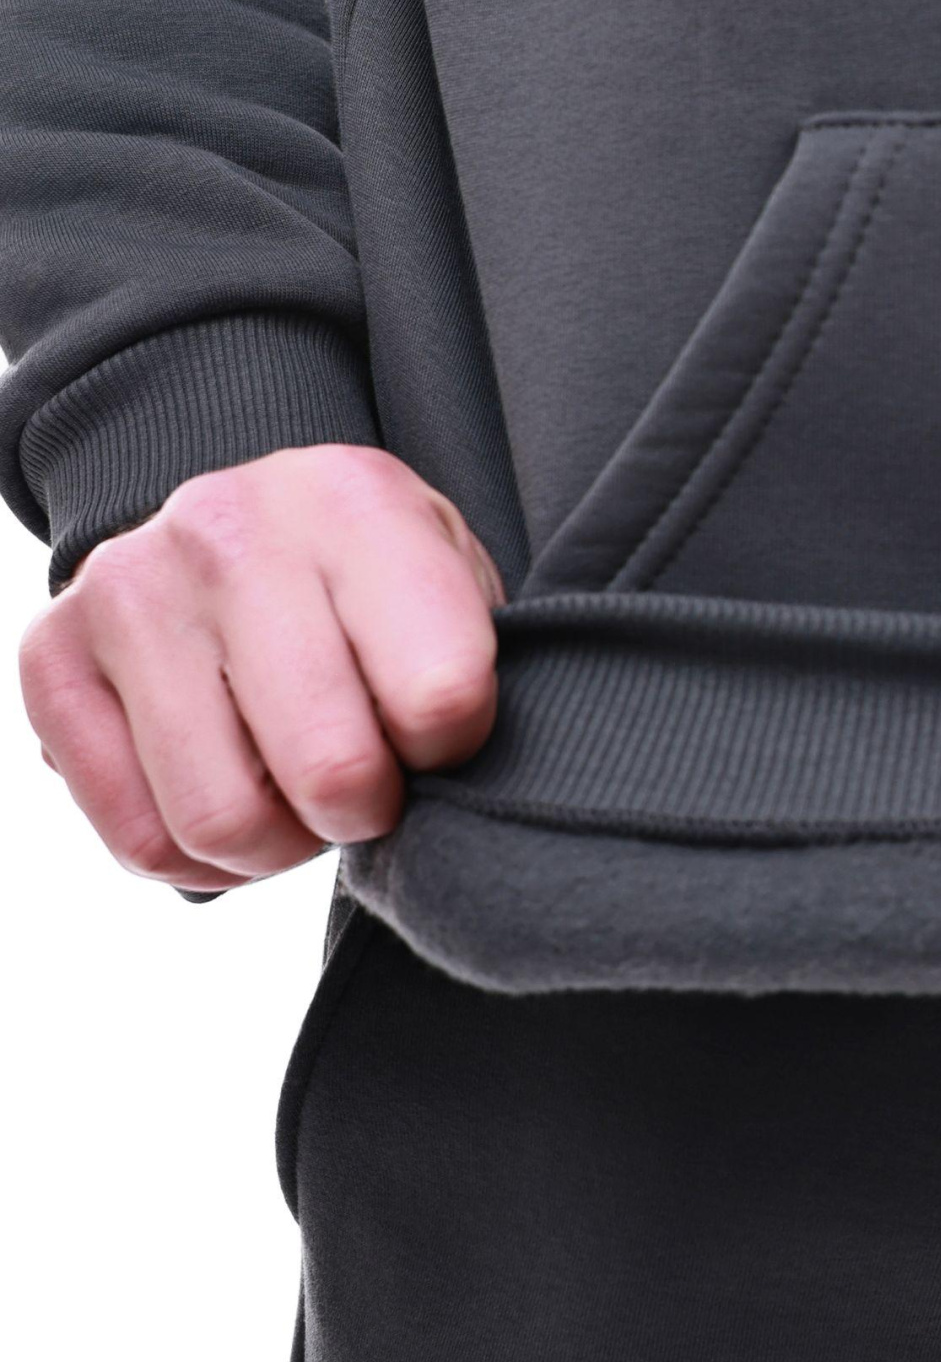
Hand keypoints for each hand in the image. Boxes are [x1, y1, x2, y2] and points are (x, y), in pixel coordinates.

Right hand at [19, 446, 501, 891]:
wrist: (249, 521)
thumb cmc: (374, 579)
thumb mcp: (453, 587)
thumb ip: (468, 673)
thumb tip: (453, 789)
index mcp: (354, 502)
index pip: (442, 697)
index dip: (453, 751)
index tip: (438, 733)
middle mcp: (227, 531)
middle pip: (330, 771)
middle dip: (366, 812)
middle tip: (368, 786)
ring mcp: (127, 590)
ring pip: (221, 820)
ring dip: (280, 845)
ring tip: (297, 795)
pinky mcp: (52, 657)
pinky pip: (139, 837)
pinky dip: (200, 858)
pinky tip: (232, 796)